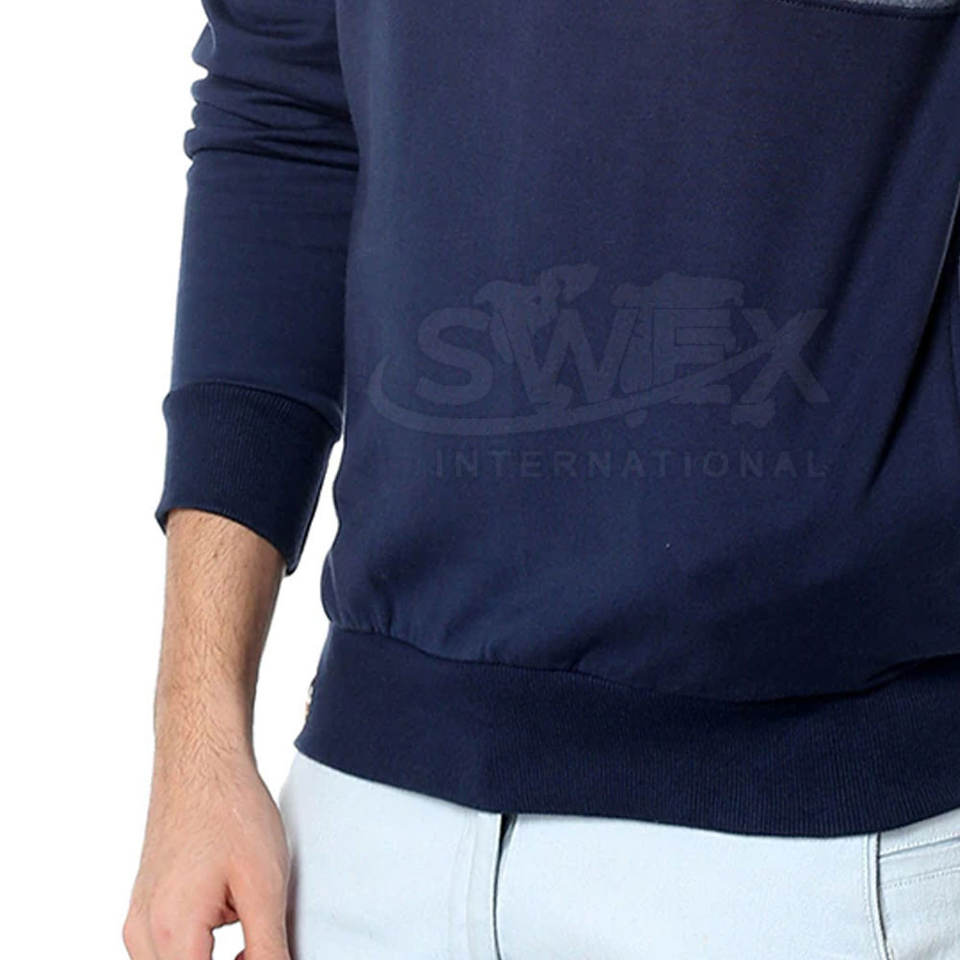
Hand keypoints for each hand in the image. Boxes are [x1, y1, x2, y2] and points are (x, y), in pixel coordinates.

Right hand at [123, 751, 290, 959]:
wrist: (201, 759)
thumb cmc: (232, 809)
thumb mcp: (264, 884)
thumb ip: (267, 949)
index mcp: (170, 932)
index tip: (265, 954)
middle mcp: (141, 933)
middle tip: (262, 946)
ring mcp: (138, 919)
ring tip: (253, 935)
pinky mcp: (144, 907)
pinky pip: (167, 950)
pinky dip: (199, 951)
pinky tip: (233, 920)